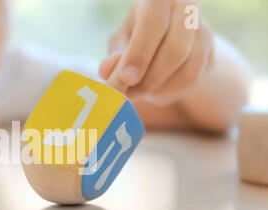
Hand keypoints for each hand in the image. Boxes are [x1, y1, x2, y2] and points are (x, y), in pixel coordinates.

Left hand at [100, 0, 214, 104]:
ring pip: (188, 67)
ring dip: (161, 87)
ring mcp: (204, 30)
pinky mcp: (212, 53)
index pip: (154, 20)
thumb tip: (106, 70)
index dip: (139, 52)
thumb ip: (113, 56)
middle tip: (130, 93)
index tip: (126, 78)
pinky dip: (172, 91)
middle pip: (176, 47)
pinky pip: (193, 79)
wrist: (163, 46)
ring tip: (140, 92)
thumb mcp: (119, 45)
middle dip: (150, 77)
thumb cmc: (134, 42)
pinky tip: (156, 90)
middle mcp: (187, 7)